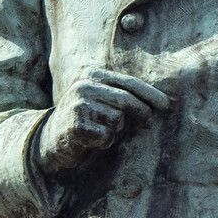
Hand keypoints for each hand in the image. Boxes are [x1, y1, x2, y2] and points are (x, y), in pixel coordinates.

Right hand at [36, 69, 169, 172]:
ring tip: (101, 130)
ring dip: (115, 130)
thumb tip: (162, 101)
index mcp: (92, 75)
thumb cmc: (84, 118)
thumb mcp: (100, 98)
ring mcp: (78, 106)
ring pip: (117, 119)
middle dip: (142, 113)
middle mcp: (84, 86)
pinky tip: (92, 140)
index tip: (167, 105)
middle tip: (147, 123)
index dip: (151, 95)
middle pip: (126, 100)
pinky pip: (106, 136)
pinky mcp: (75, 126)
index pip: (129, 83)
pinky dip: (104, 142)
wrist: (50, 138)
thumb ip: (122, 95)